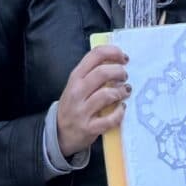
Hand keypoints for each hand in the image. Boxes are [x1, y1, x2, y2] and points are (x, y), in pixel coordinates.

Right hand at [55, 43, 130, 159]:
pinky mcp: (89, 128)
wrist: (60, 133)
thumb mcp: (77, 85)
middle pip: (102, 73)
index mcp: (75, 77)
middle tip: (125, 76)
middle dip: (119, 72)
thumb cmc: (73, 105)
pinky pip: (110, 119)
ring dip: (121, 91)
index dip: (113, 52)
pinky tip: (121, 109)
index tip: (123, 57)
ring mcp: (82, 111)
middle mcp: (77, 92)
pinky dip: (120, 112)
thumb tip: (117, 61)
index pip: (95, 55)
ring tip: (125, 91)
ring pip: (107, 94)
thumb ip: (93, 72)